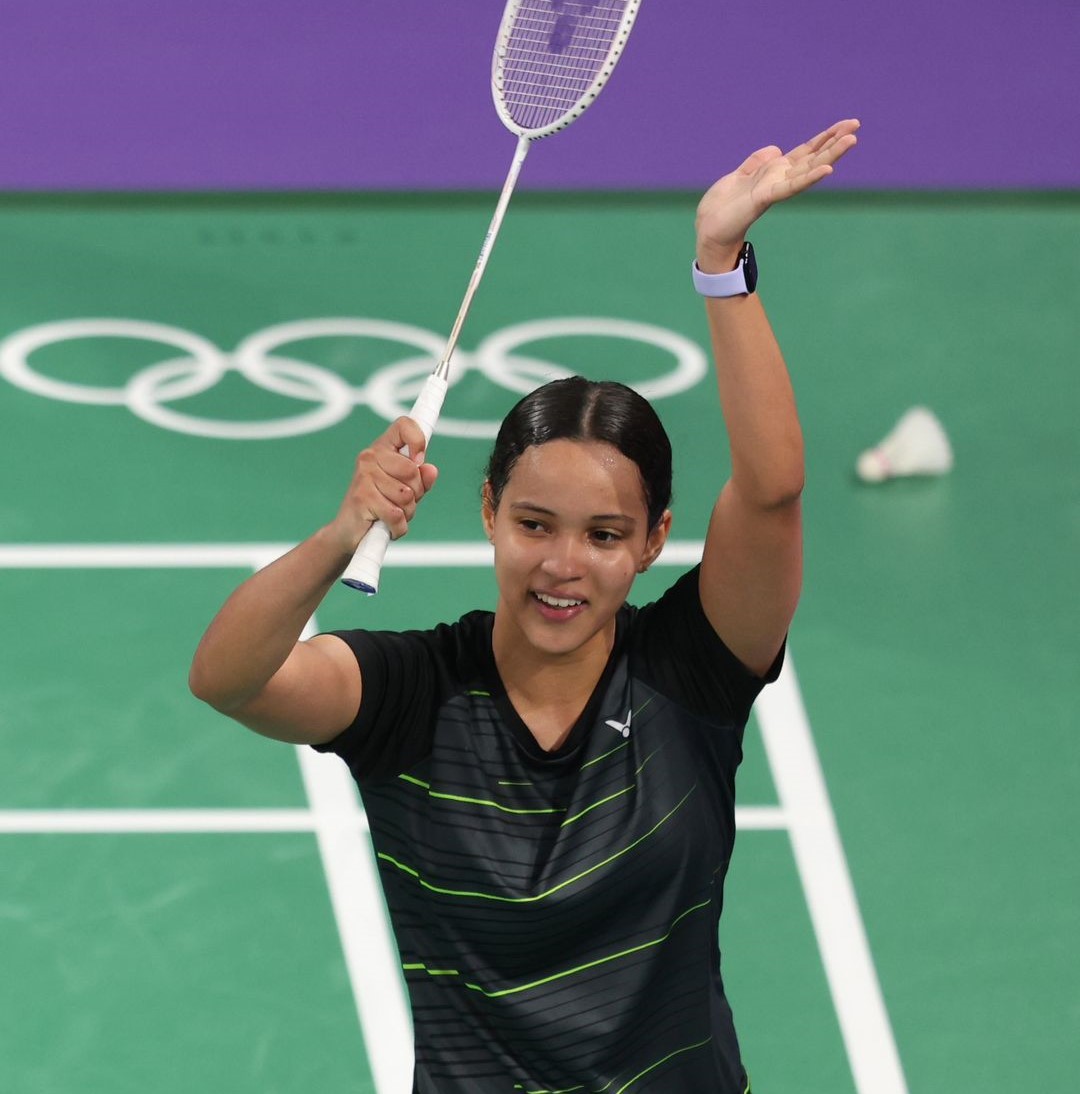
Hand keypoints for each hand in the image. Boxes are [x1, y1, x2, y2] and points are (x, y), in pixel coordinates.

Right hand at [330, 417, 438, 547]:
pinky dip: (398, 527)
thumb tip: (431, 469)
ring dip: (406, 513)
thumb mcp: (405, 491)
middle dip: (416, 493)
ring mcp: (364, 476)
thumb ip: (420, 479)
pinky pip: (396, 515)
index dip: (418, 440)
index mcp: (383, 449)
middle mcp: (370, 457)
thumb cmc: (379, 507)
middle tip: (402, 502)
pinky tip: (387, 526)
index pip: (404, 426)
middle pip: (412, 470)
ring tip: (391, 513)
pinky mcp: (362, 498)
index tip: (419, 460)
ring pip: (407, 496)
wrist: (347, 532)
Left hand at [695, 118, 859, 271]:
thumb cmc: (722, 207)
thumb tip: (775, 149)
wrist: (708, 229)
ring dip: (830, 156)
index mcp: (774, 173)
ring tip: (851, 141)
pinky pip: (791, 186)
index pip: (805, 152)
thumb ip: (757, 162)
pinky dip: (809, 178)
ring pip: (808, 169)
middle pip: (813, 157)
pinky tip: (826, 170)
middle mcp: (779, 180)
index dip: (824, 138)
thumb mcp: (740, 175)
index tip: (845, 125)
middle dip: (834, 142)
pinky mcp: (765, 197)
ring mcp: (775, 189)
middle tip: (856, 126)